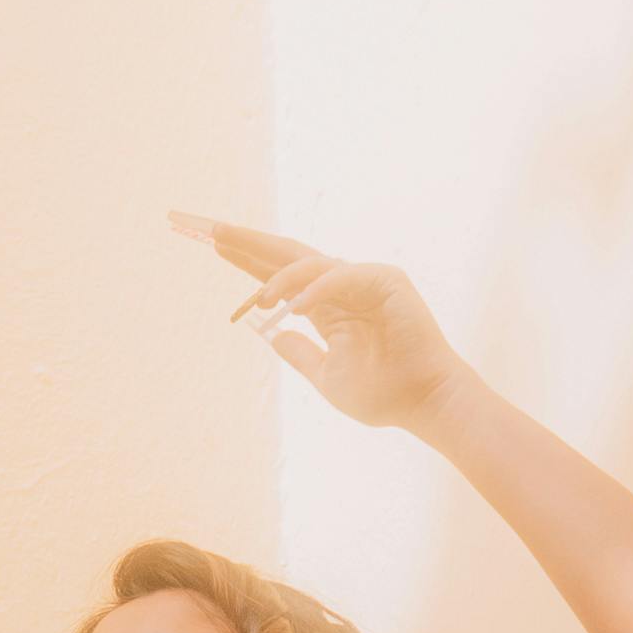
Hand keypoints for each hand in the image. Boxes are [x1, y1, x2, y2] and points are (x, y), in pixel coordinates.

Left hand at [171, 213, 461, 434]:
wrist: (425, 403)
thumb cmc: (383, 394)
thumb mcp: (325, 376)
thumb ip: (299, 354)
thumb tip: (271, 335)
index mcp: (325, 303)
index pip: (276, 273)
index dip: (243, 257)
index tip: (208, 242)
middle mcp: (339, 284)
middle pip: (284, 254)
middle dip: (245, 241)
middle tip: (207, 228)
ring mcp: (362, 278)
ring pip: (308, 264)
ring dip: (275, 275)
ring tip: (254, 298)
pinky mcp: (384, 280)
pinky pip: (338, 279)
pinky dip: (312, 291)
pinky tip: (288, 308)